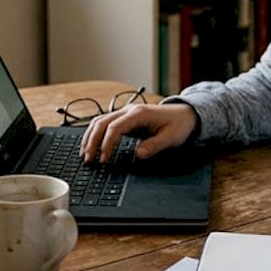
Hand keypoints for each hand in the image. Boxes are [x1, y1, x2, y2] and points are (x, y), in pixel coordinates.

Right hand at [79, 102, 198, 163]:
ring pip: (100, 121)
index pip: (115, 127)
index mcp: (139, 114)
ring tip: (85, 154)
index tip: (103, 159)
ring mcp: (125, 113)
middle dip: (92, 141)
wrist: (185, 114)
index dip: (106, 144)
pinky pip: (104, 124)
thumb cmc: (178, 125)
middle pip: (102, 123)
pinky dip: (95, 134)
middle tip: (88, 160)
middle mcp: (129, 111)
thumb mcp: (171, 138)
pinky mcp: (125, 118)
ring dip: (90, 137)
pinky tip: (91, 145)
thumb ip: (154, 146)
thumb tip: (138, 154)